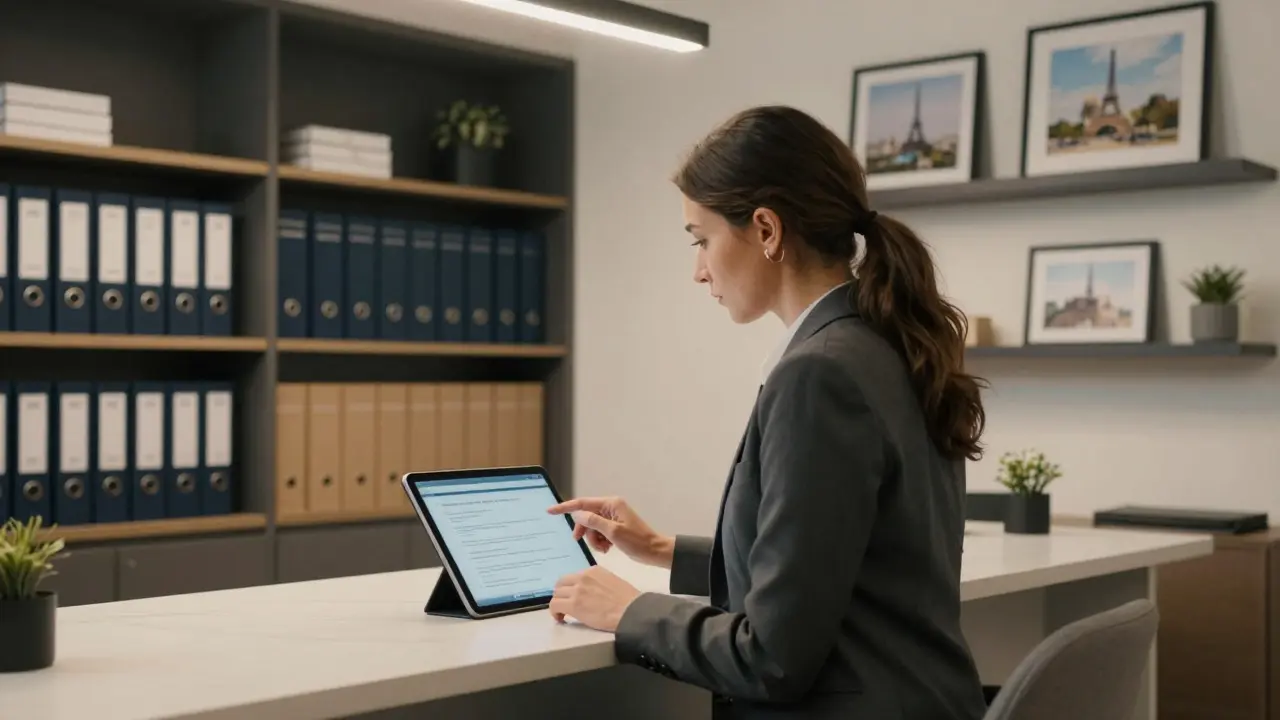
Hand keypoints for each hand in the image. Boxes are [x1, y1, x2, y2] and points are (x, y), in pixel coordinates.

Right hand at [547, 496, 673, 567]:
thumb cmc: (637, 541)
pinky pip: (598, 533)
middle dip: (585, 531)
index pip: (582, 503)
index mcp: (611, 504)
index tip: (550, 511)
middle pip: (586, 517)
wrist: (654, 551)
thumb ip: (593, 522)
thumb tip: (577, 514)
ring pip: (591, 527)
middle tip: (584, 542)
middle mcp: (610, 508)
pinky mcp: (614, 528)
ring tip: (604, 548)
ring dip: (593, 539)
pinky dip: (600, 542)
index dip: (565, 507)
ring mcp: (612, 518)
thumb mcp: (613, 532)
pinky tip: (608, 548)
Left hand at [549, 566, 640, 631]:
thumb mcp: (613, 582)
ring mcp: (577, 590)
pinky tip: (560, 618)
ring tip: (563, 614)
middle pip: (561, 584)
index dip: (570, 588)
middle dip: (561, 594)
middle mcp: (583, 577)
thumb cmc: (629, 601)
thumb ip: (598, 583)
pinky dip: (554, 612)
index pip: (573, 577)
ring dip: (558, 604)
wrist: (631, 611)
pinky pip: (554, 605)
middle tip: (565, 605)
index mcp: (593, 570)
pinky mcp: (574, 605)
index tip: (573, 596)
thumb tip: (591, 592)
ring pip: (556, 594)